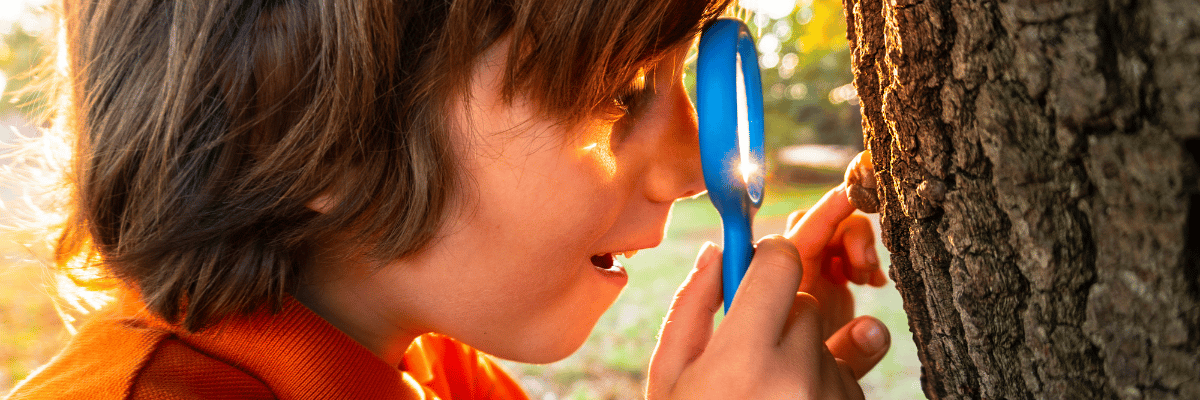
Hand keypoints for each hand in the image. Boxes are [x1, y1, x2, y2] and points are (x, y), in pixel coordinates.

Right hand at [646, 190, 890, 397]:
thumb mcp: (671, 374)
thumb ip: (691, 306)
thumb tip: (717, 250)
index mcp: (744, 356)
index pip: (782, 262)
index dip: (770, 259)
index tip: (761, 270)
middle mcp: (797, 375)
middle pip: (806, 302)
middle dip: (779, 316)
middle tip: (748, 354)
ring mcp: (831, 396)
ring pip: (826, 338)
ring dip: (801, 352)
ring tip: (766, 388)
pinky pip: (846, 372)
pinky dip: (822, 381)